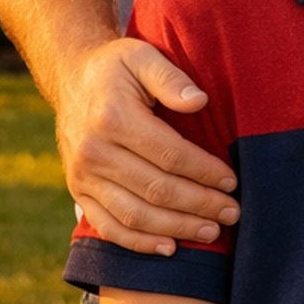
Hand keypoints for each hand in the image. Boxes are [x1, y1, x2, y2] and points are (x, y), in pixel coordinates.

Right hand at [59, 37, 237, 255]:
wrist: (71, 80)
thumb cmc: (117, 67)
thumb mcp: (142, 56)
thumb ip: (171, 78)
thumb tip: (199, 101)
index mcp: (113, 117)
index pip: (169, 154)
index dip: (204, 171)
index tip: (232, 181)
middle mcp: (93, 152)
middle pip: (155, 189)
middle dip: (199, 204)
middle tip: (232, 212)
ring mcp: (82, 176)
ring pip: (134, 214)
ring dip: (176, 228)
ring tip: (211, 231)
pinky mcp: (78, 191)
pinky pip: (108, 226)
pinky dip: (139, 242)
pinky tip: (169, 247)